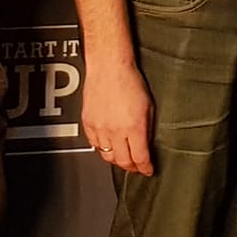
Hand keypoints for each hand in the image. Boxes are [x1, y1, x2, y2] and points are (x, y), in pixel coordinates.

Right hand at [82, 59, 153, 175]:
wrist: (109, 66)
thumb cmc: (130, 80)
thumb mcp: (149, 106)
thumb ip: (147, 128)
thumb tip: (146, 143)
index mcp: (134, 127)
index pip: (140, 158)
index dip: (145, 168)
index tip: (148, 170)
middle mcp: (115, 130)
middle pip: (123, 161)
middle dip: (132, 167)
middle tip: (137, 167)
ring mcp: (100, 128)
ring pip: (107, 156)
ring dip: (117, 159)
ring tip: (123, 157)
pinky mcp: (88, 123)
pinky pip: (94, 144)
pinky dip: (102, 149)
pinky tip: (109, 146)